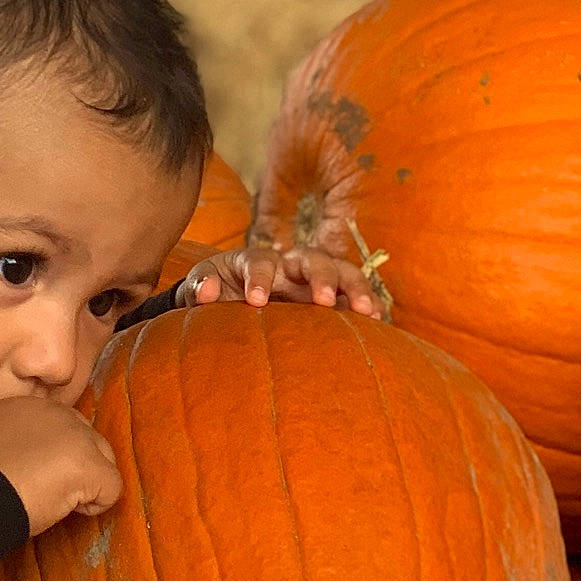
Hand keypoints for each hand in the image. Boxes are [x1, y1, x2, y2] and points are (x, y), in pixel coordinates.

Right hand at [0, 396, 121, 537]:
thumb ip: (7, 438)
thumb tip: (17, 456)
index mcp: (28, 406)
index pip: (60, 425)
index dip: (52, 453)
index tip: (34, 473)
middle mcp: (57, 413)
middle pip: (87, 439)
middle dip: (74, 465)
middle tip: (47, 488)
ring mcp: (78, 438)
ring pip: (103, 460)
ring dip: (84, 483)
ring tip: (53, 499)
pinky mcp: (90, 466)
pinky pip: (112, 489)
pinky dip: (94, 505)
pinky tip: (65, 509)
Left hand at [179, 246, 381, 316]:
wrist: (229, 299)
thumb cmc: (216, 291)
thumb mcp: (202, 286)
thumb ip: (200, 287)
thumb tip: (205, 292)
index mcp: (254, 260)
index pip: (260, 261)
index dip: (259, 277)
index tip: (256, 302)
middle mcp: (288, 265)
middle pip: (311, 258)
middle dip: (321, 277)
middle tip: (324, 302)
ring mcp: (312, 280)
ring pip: (341, 272)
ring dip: (355, 288)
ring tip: (368, 312)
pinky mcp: (329, 297)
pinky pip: (354, 295)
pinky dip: (369, 303)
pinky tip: (380, 321)